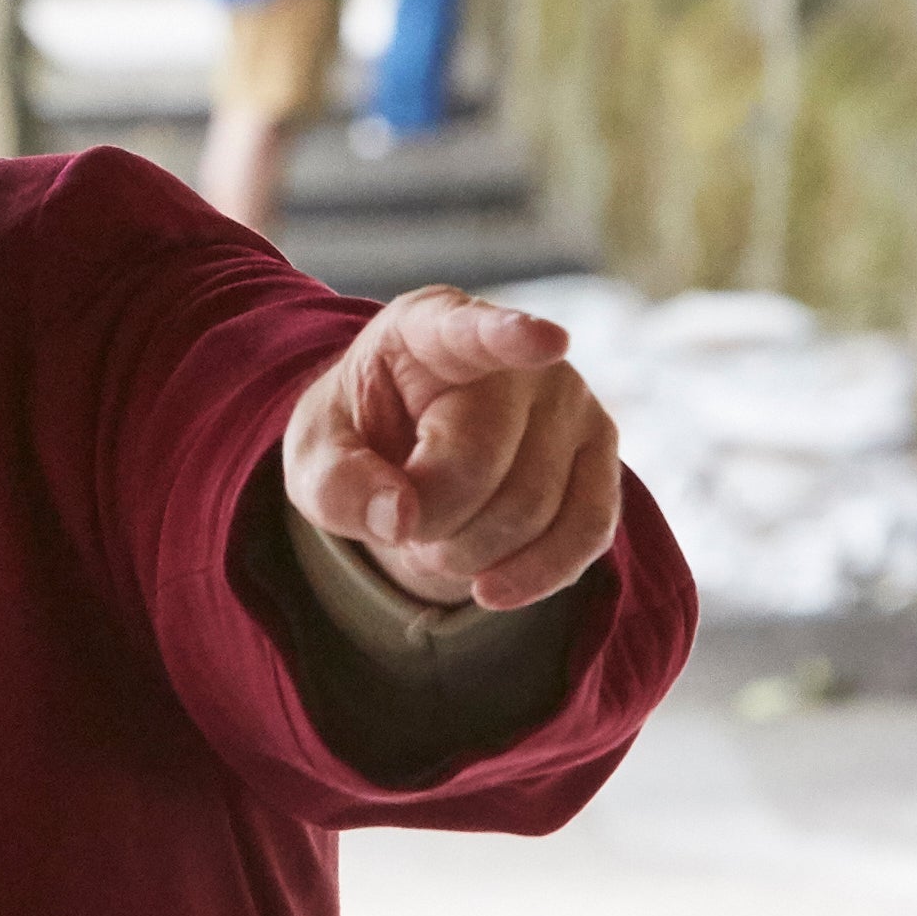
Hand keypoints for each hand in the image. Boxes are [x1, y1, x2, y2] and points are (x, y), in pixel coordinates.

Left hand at [282, 287, 619, 611]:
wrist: (409, 451)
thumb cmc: (362, 437)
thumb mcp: (316, 454)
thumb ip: (335, 482)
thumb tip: (400, 517)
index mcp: (432, 327)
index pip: (473, 331)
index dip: (509, 336)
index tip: (546, 341)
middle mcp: (518, 358)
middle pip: (481, 462)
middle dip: (429, 519)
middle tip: (401, 519)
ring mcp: (571, 403)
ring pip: (532, 510)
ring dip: (468, 554)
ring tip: (436, 533)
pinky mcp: (600, 457)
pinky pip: (586, 531)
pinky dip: (535, 575)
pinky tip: (492, 588)